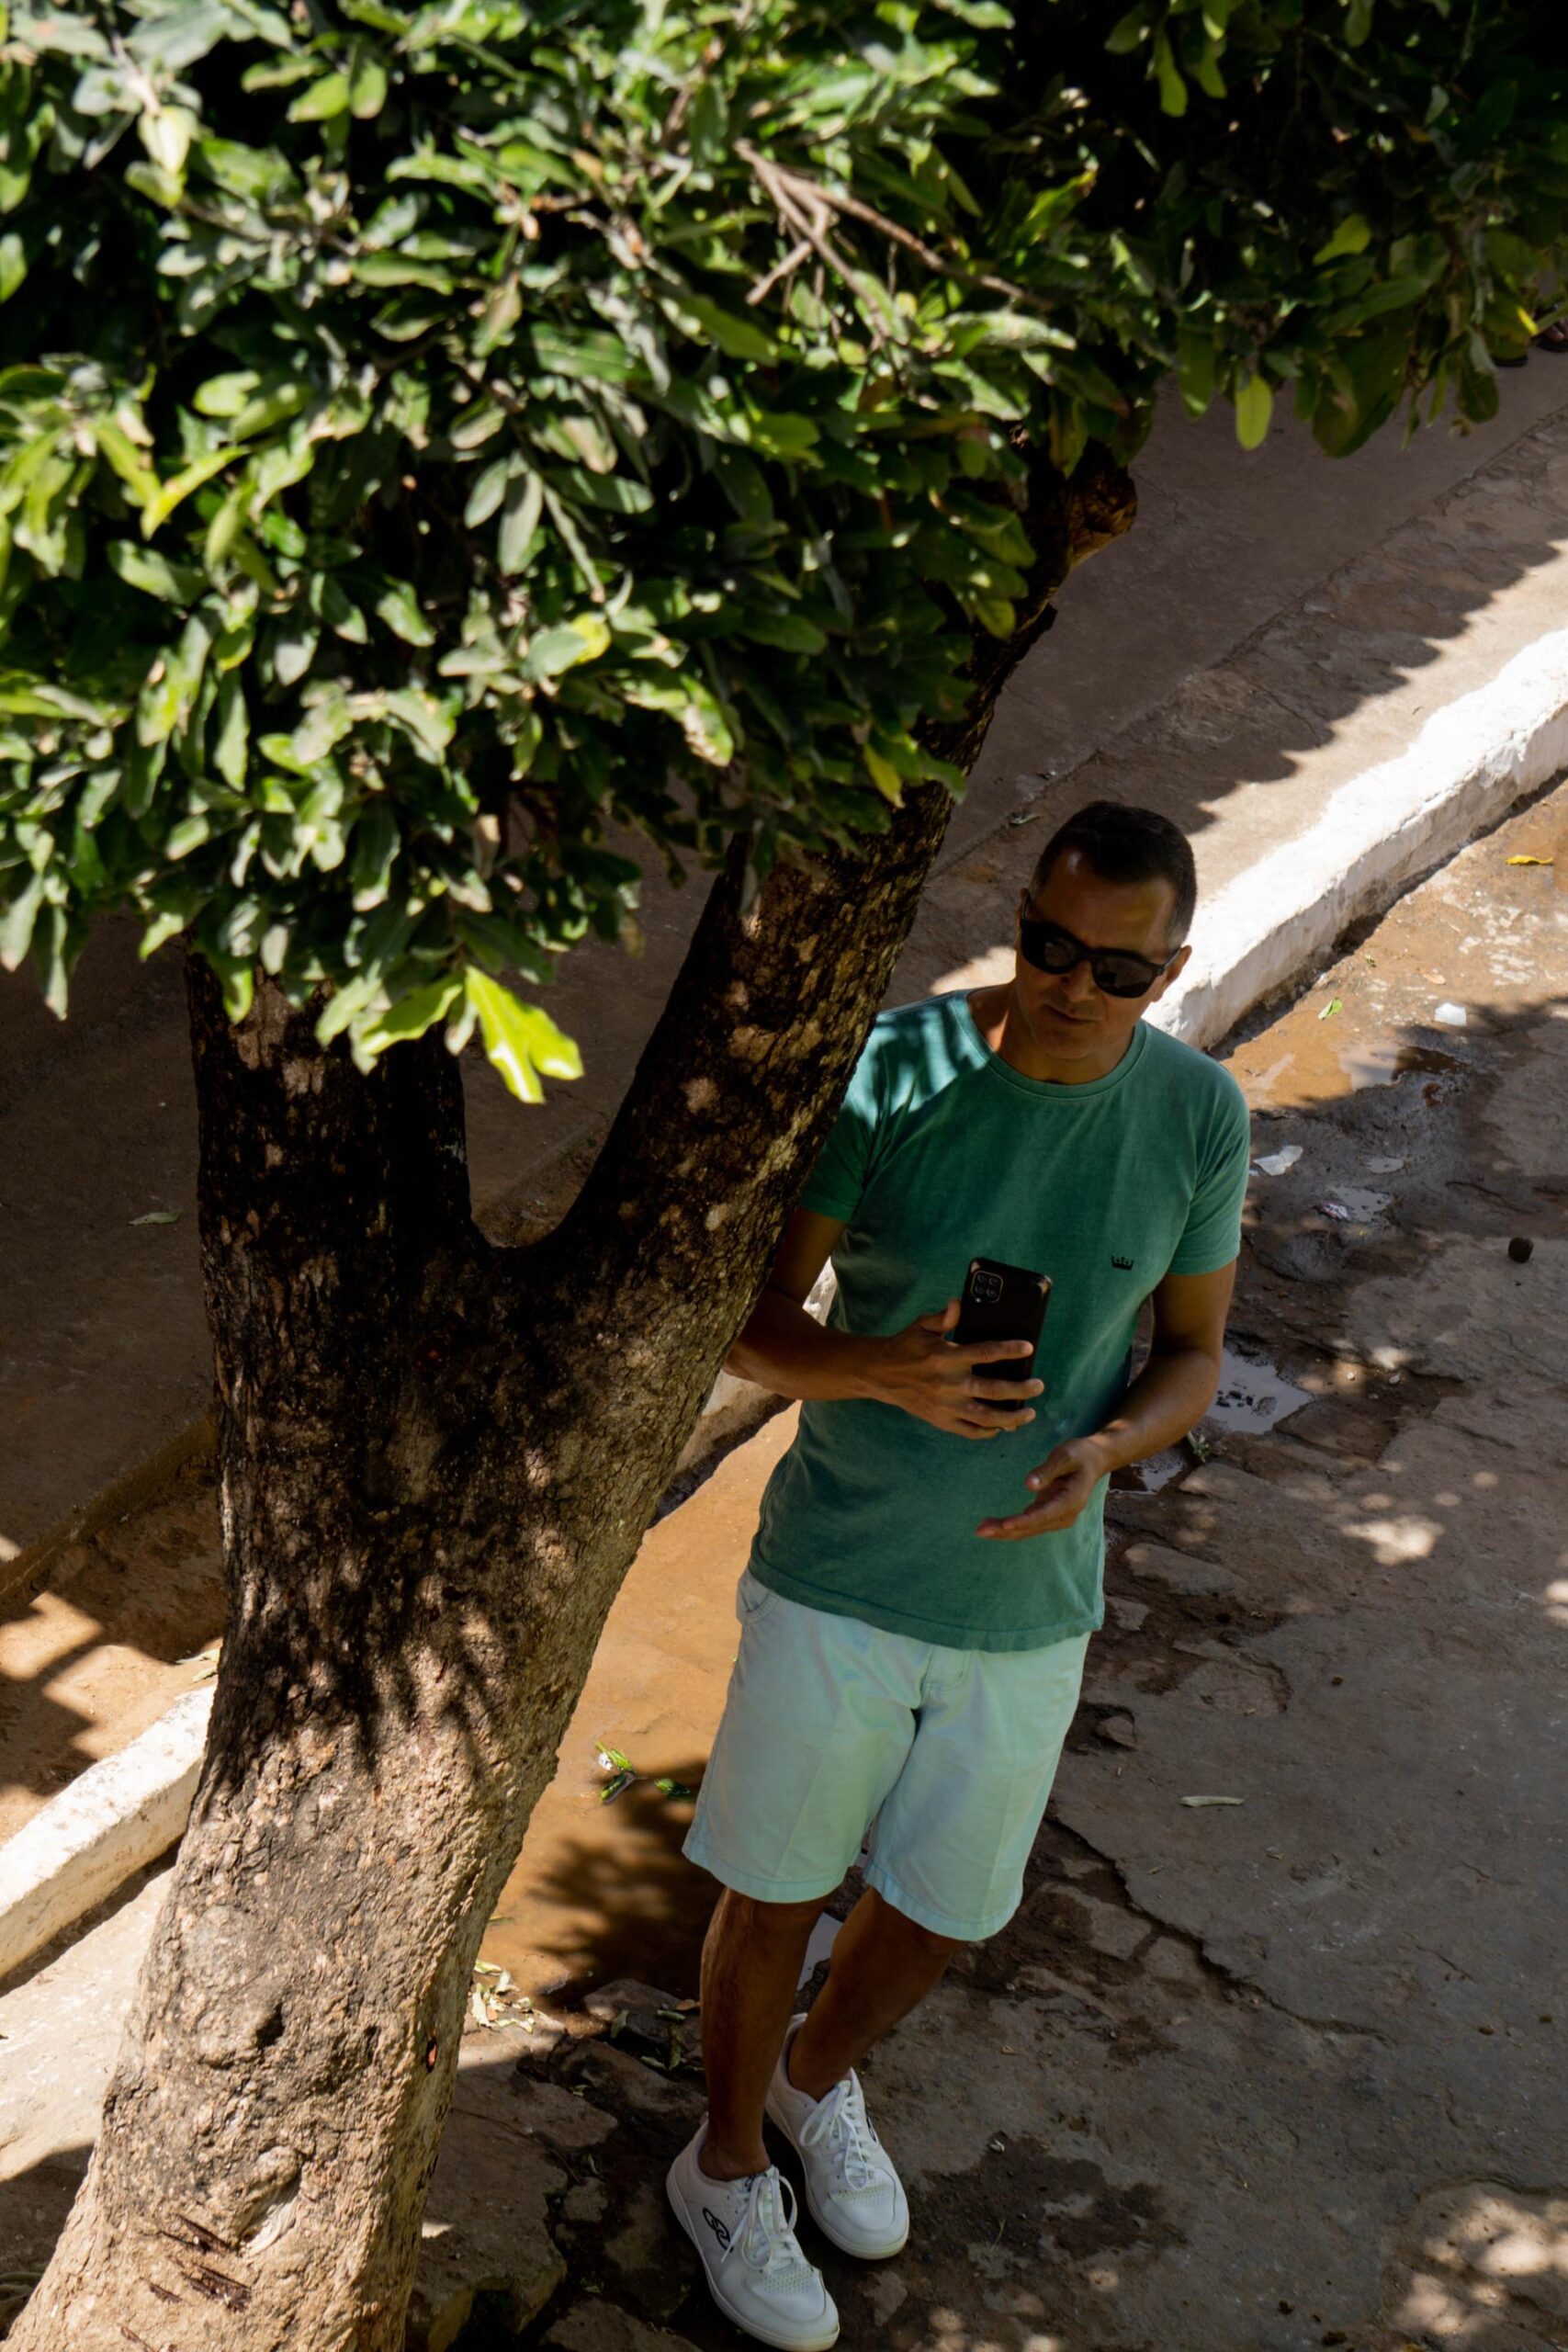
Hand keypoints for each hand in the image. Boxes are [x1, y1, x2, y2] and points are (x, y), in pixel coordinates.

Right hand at [863, 1297, 1042, 1439]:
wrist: (880, 1375)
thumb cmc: (907, 1347)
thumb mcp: (922, 1326)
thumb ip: (944, 1317)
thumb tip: (959, 1303)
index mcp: (946, 1357)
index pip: (984, 1353)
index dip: (1008, 1350)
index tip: (1028, 1348)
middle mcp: (948, 1383)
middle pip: (992, 1389)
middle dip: (1020, 1389)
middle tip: (1038, 1385)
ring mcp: (945, 1406)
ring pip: (986, 1417)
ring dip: (1011, 1417)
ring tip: (1029, 1413)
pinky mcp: (941, 1420)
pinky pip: (970, 1431)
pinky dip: (988, 1431)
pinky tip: (1003, 1426)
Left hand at [976, 1434, 1113, 1539]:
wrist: (1093, 1460)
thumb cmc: (1079, 1454)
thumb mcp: (1065, 1455)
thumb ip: (1047, 1470)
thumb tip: (1028, 1485)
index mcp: (1071, 1501)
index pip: (1044, 1515)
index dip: (1023, 1521)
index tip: (1005, 1525)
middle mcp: (1065, 1514)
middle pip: (1032, 1527)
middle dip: (1006, 1530)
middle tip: (980, 1531)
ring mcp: (1058, 1517)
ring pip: (1028, 1529)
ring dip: (1005, 1531)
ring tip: (980, 1529)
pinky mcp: (1049, 1514)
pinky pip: (1028, 1524)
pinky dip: (1010, 1526)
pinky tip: (992, 1525)